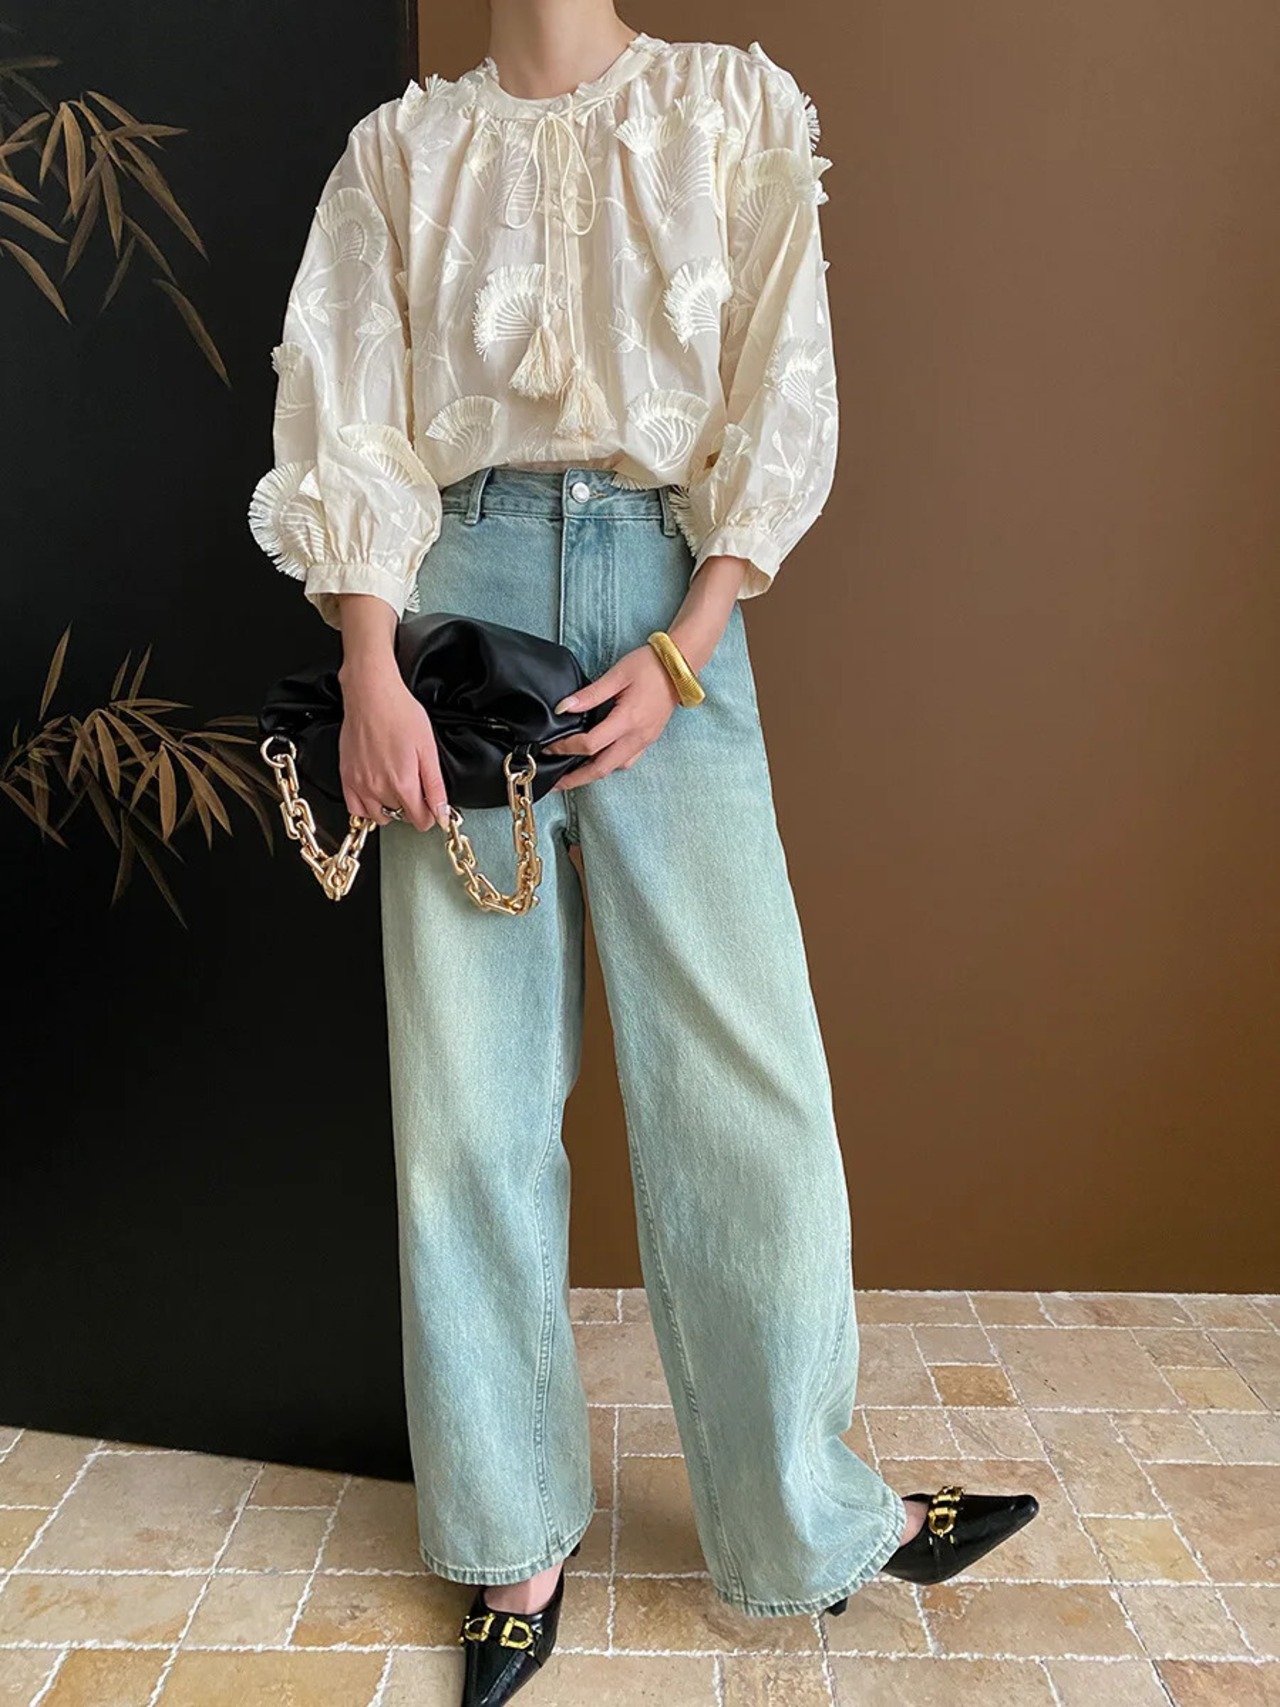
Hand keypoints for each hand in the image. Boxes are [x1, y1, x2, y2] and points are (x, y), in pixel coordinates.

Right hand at [337, 658, 449, 831]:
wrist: (371, 695)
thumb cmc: (399, 714)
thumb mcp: (429, 749)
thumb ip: (435, 786)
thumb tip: (442, 813)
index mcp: (402, 783)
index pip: (420, 820)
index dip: (430, 815)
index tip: (431, 806)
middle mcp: (379, 788)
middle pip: (401, 816)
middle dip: (412, 807)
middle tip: (415, 787)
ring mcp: (360, 784)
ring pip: (379, 816)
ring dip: (390, 809)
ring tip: (396, 790)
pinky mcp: (346, 777)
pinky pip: (355, 810)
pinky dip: (367, 808)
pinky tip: (376, 796)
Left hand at [543, 642, 680, 790]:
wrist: (680, 667)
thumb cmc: (650, 666)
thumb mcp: (617, 675)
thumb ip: (589, 694)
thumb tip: (563, 708)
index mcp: (627, 720)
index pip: (590, 745)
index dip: (566, 748)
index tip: (549, 747)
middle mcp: (636, 737)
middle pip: (601, 769)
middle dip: (576, 779)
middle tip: (556, 783)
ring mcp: (644, 741)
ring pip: (614, 768)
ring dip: (592, 774)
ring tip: (572, 773)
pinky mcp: (648, 740)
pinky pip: (626, 761)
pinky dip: (609, 765)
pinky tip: (597, 759)